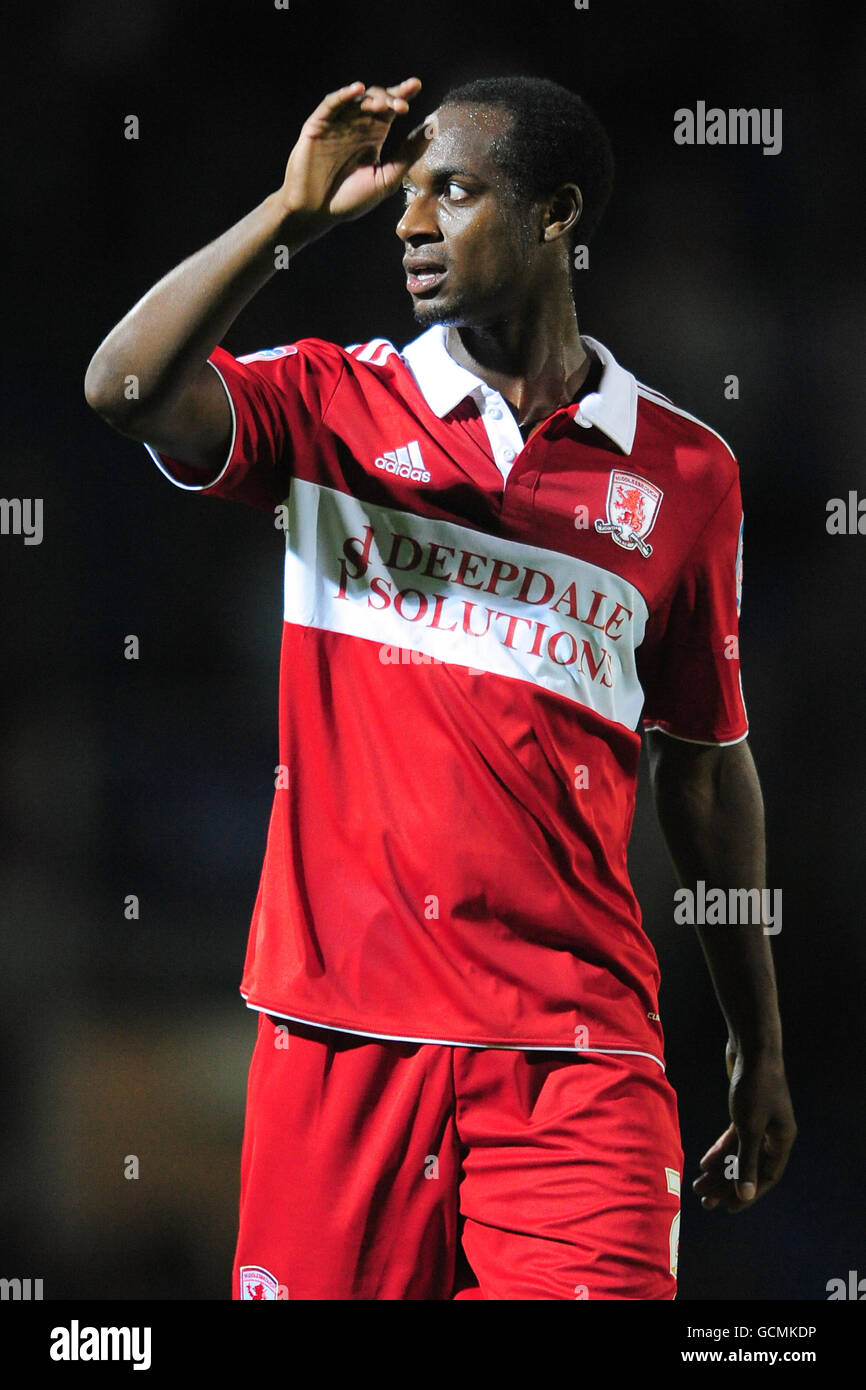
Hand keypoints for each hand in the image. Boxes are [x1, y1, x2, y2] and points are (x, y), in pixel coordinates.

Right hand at [277, 78, 425, 233]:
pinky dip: (343, 95)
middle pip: (376, 100)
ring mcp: (336, 124)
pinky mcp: (318, 126)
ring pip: (356, 100)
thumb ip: (408, 155)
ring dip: (372, 99)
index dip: (402, 95)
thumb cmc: (350, 200)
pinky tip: (357, 90)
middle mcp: (356, 126)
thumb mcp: (386, 180)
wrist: (316, 213)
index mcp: (373, 136)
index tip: (416, 85)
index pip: (390, 109)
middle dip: (390, 99)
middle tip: (402, 107)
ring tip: (384, 105)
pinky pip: (331, 105)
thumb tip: (432, 128)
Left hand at [692, 1040, 796, 1212]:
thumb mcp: (749, 1127)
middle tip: (706, 1202)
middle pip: (749, 1167)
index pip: (765, 1177)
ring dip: (720, 1170)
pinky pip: (733, 1138)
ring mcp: (760, 1122)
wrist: (752, 1047)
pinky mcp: (746, 1110)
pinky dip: (720, 1150)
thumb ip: (747, 1161)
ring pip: (739, 1153)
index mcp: (781, 1140)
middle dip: (727, 1185)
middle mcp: (773, 1134)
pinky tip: (704, 1162)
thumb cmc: (755, 1086)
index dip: (747, 1194)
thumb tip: (745, 1193)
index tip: (727, 1208)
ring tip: (699, 1186)